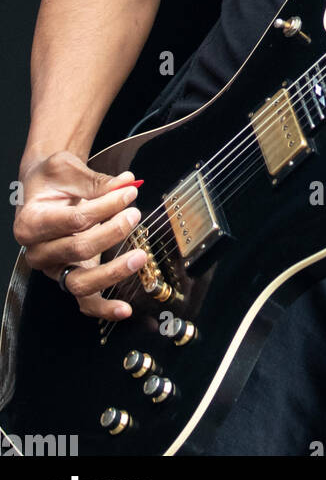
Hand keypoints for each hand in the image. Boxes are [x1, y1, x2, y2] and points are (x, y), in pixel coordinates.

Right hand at [13, 151, 146, 319]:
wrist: (44, 190)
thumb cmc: (52, 180)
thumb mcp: (68, 170)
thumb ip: (96, 181)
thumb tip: (126, 184)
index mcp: (31, 223)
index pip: (74, 219)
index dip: (106, 206)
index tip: (129, 192)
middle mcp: (39, 252)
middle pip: (78, 249)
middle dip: (113, 231)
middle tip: (134, 215)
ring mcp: (55, 269)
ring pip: (81, 282)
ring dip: (113, 271)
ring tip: (140, 257)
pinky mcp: (70, 278)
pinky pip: (85, 301)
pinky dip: (104, 308)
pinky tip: (124, 309)